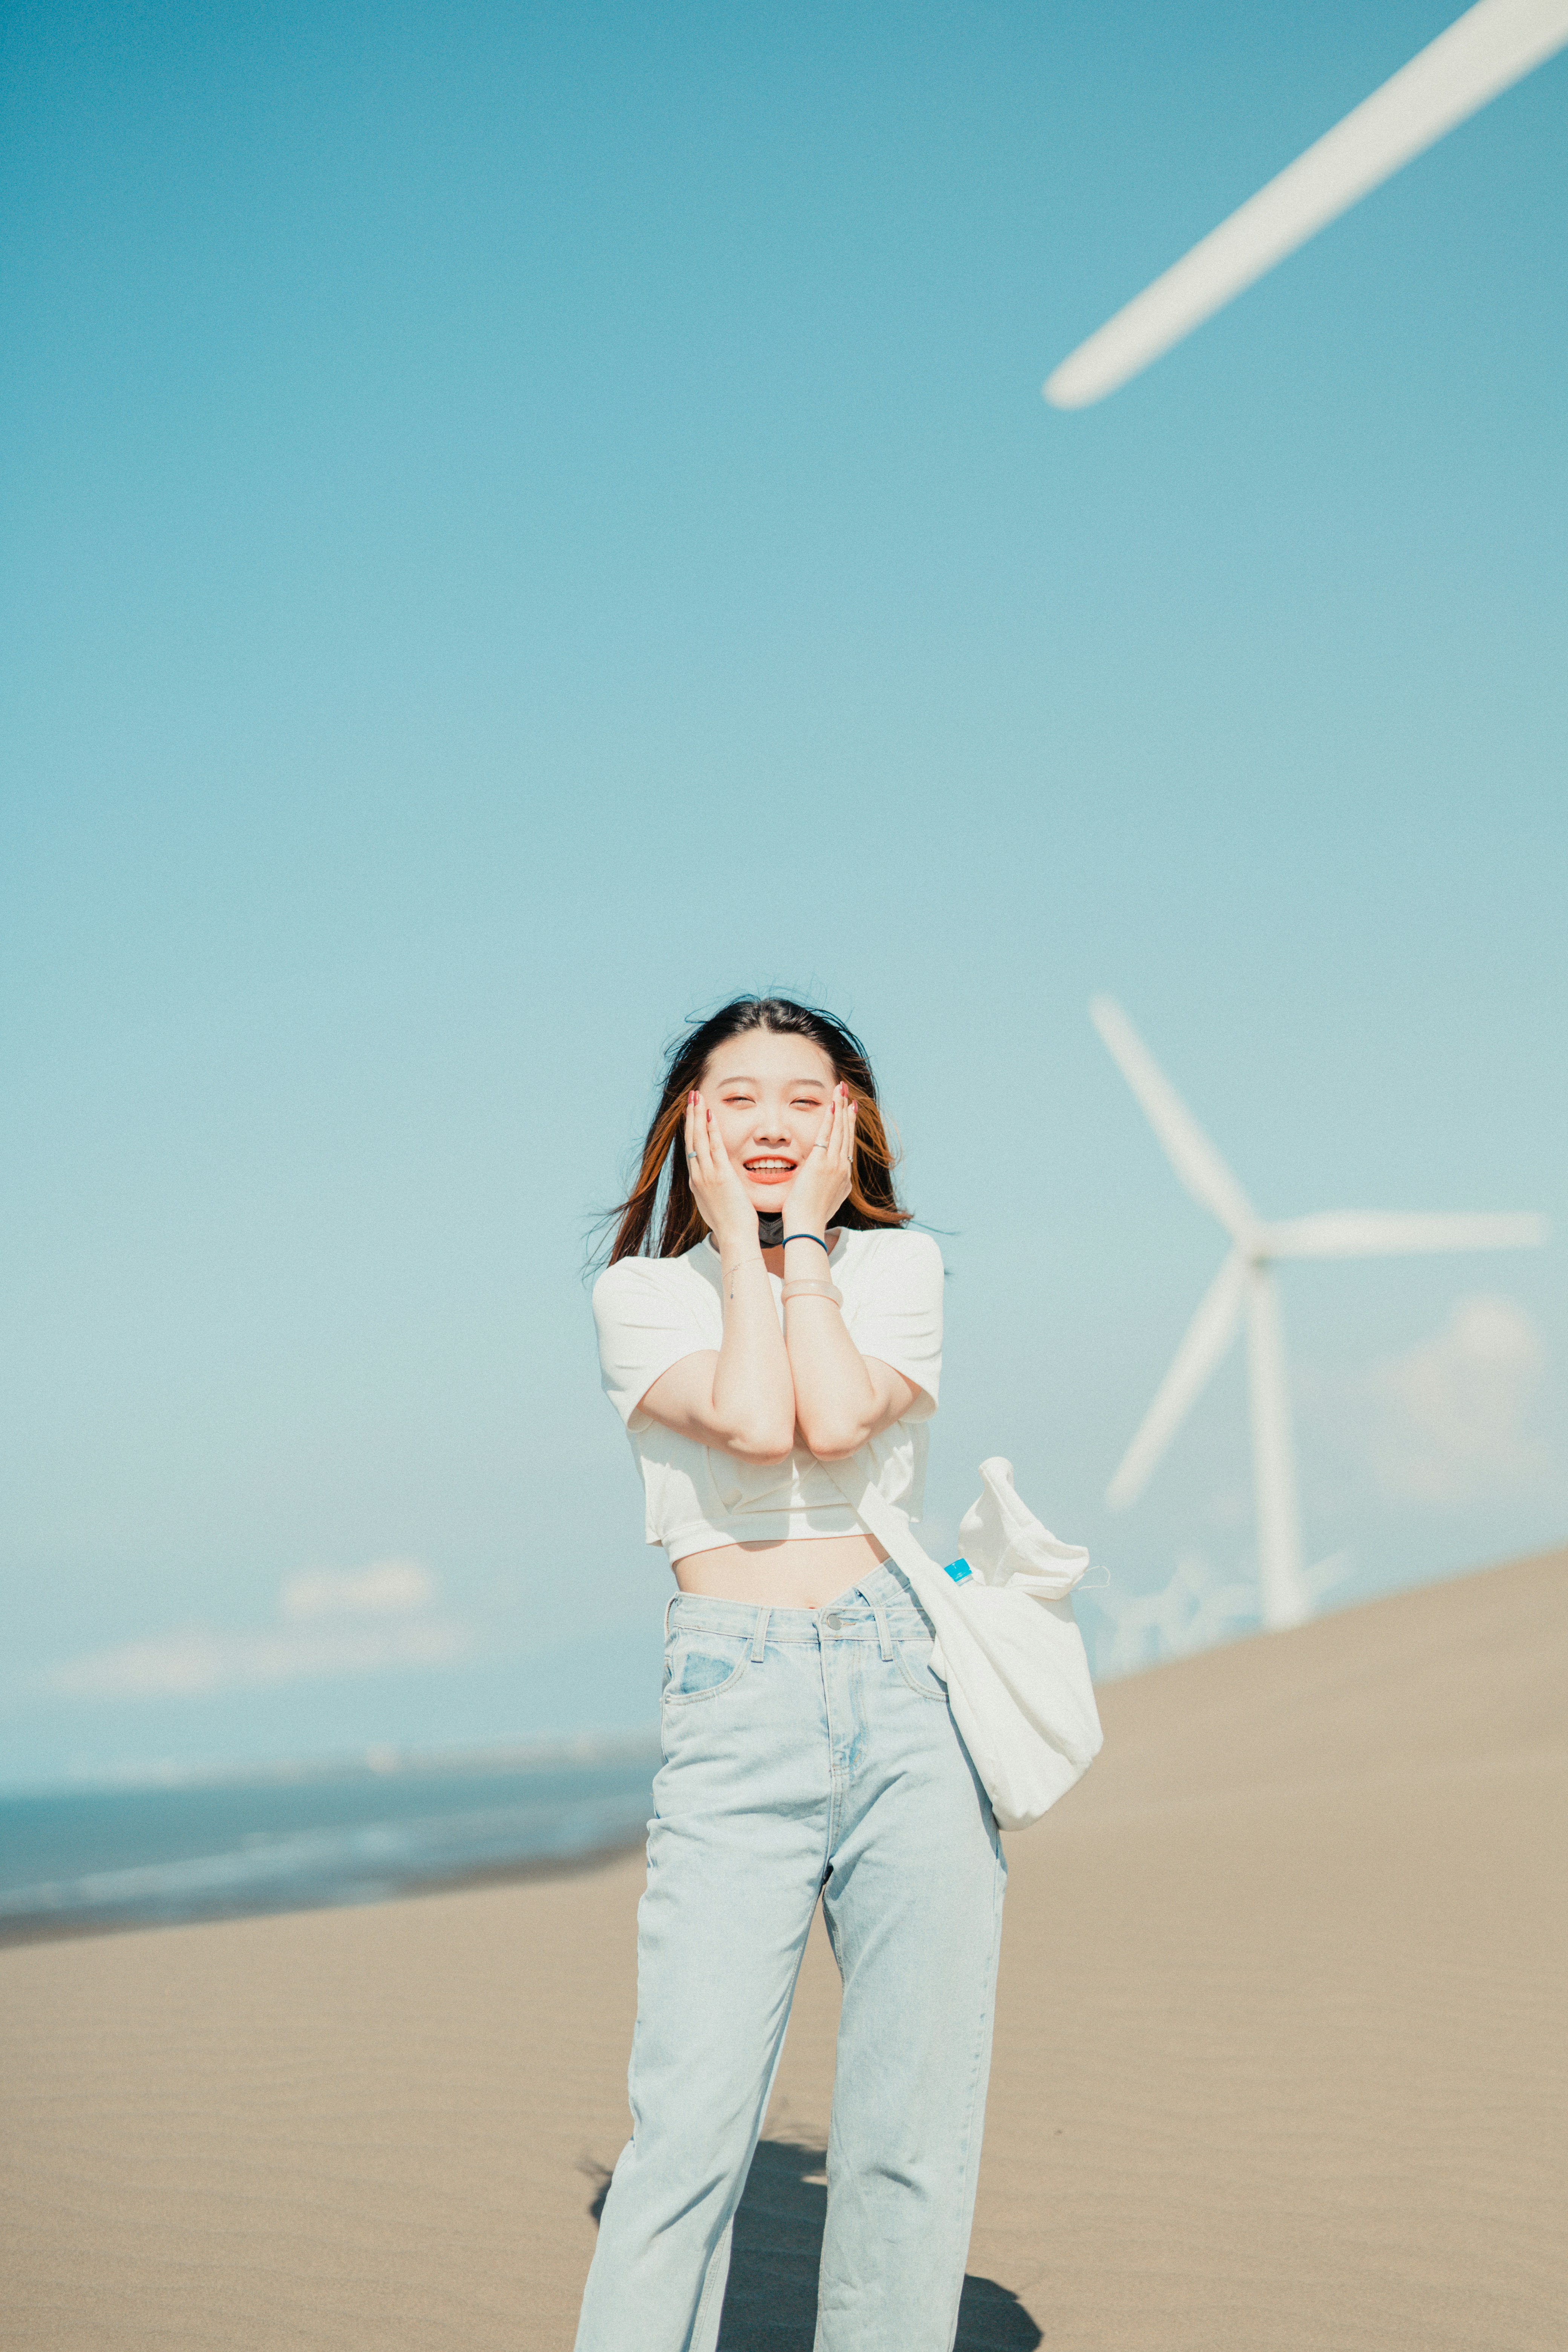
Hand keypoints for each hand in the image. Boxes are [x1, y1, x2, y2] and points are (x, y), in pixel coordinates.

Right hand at [684, 1090, 757, 1251]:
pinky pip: (714, 1147)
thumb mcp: (717, 1204)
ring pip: (698, 1139)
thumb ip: (714, 1190)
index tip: (691, 1113)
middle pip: (691, 1139)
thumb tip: (717, 1184)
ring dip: (697, 1115)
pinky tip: (710, 1114)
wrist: (734, 1237)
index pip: (691, 1149)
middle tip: (692, 1097)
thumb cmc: (731, 1224)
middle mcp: (697, 1176)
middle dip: (690, 1116)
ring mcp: (707, 1175)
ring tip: (697, 1097)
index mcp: (697, 1182)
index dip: (690, 1129)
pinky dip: (711, 1130)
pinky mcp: (720, 1176)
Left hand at [781, 1083, 855, 1235]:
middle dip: (847, 1110)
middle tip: (847, 1092)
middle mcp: (843, 1168)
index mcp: (844, 1178)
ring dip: (840, 1107)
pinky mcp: (821, 1163)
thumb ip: (830, 1188)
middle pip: (846, 1133)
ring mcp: (834, 1165)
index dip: (849, 1126)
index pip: (847, 1145)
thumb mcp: (826, 1200)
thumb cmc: (810, 1217)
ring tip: (841, 1090)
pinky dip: (830, 1119)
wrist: (807, 1225)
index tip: (850, 1110)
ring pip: (839, 1130)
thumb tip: (832, 1184)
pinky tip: (832, 1104)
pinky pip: (826, 1135)